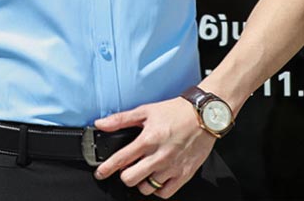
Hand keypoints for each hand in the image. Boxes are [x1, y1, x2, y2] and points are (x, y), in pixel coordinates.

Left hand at [92, 97, 215, 197]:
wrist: (203, 115)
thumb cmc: (175, 112)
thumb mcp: (145, 110)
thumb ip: (121, 119)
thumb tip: (101, 124)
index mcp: (147, 139)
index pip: (120, 159)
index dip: (106, 168)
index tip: (100, 173)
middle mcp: (158, 156)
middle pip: (131, 178)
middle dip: (125, 175)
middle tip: (127, 169)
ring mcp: (171, 168)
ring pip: (147, 188)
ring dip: (141, 182)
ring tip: (143, 171)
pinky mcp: (184, 175)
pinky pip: (165, 193)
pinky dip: (158, 189)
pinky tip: (156, 178)